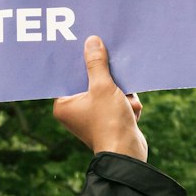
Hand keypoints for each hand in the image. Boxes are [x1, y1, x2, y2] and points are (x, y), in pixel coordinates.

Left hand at [54, 35, 146, 160]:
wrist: (128, 154)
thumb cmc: (109, 122)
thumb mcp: (103, 87)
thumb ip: (97, 63)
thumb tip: (91, 41)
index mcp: (64, 104)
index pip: (70, 75)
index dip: (81, 62)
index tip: (91, 48)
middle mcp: (75, 111)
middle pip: (91, 81)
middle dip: (109, 81)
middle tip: (117, 77)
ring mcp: (92, 116)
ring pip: (109, 90)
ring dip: (122, 93)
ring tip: (127, 103)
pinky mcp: (108, 121)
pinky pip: (118, 102)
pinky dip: (127, 104)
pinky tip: (132, 112)